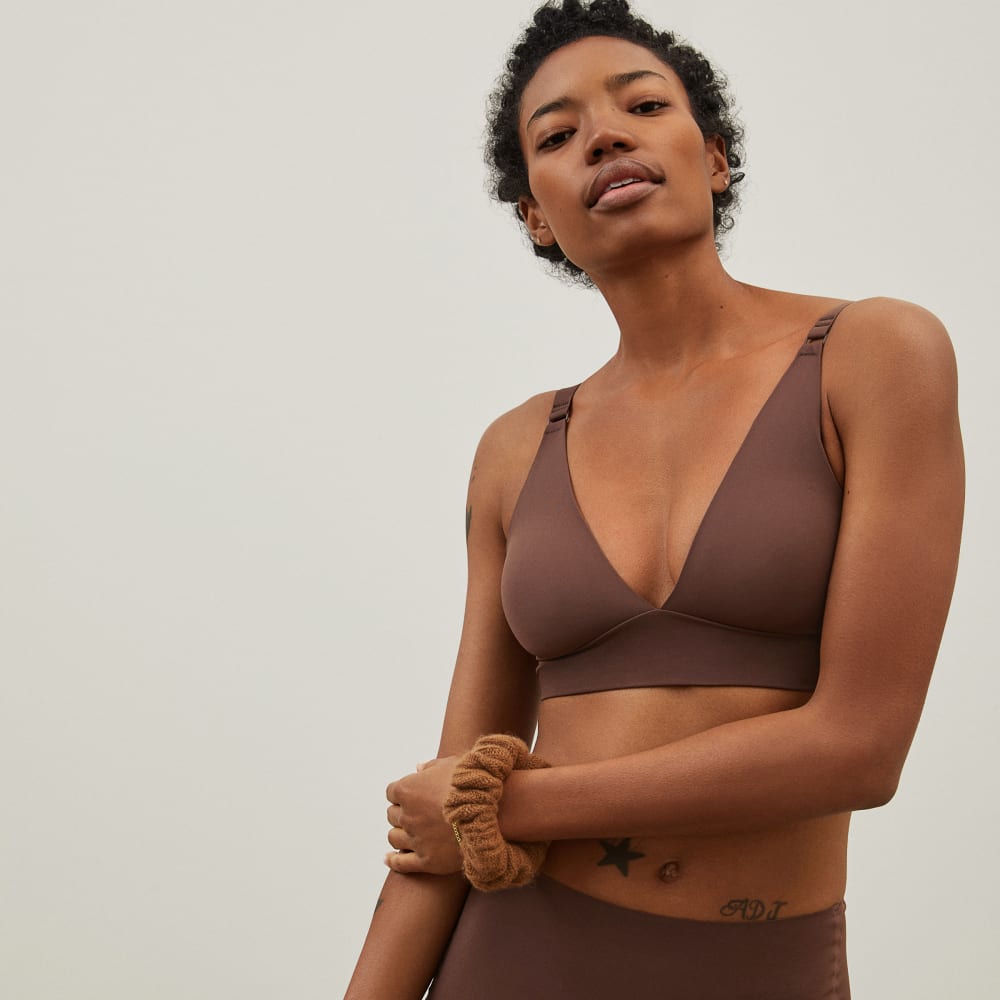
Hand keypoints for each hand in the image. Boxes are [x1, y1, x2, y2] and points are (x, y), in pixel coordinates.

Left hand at [384, 756, 463, 875]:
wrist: (495, 812)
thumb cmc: (473, 783)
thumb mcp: (452, 764)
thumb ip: (431, 766)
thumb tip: (417, 767)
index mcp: (408, 789)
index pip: (392, 792)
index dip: (403, 793)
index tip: (413, 795)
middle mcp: (407, 815)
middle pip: (392, 815)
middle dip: (402, 813)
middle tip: (416, 813)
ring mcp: (416, 839)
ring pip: (394, 838)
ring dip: (400, 833)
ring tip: (410, 833)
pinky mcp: (427, 860)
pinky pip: (401, 864)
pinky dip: (392, 861)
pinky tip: (389, 859)